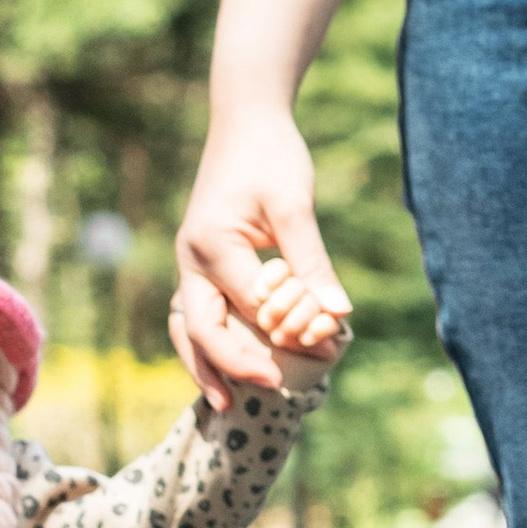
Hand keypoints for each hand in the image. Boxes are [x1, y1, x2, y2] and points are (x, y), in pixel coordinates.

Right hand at [172, 107, 351, 412]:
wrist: (245, 121)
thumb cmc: (271, 157)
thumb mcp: (295, 204)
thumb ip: (312, 260)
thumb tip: (338, 313)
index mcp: (212, 244)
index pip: (249, 305)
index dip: (285, 330)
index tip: (325, 348)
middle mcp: (191, 259)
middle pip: (201, 328)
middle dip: (234, 364)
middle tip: (273, 388)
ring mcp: (190, 264)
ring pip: (187, 328)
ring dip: (205, 367)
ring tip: (226, 406)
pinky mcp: (200, 265)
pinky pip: (195, 316)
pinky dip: (205, 348)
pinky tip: (225, 373)